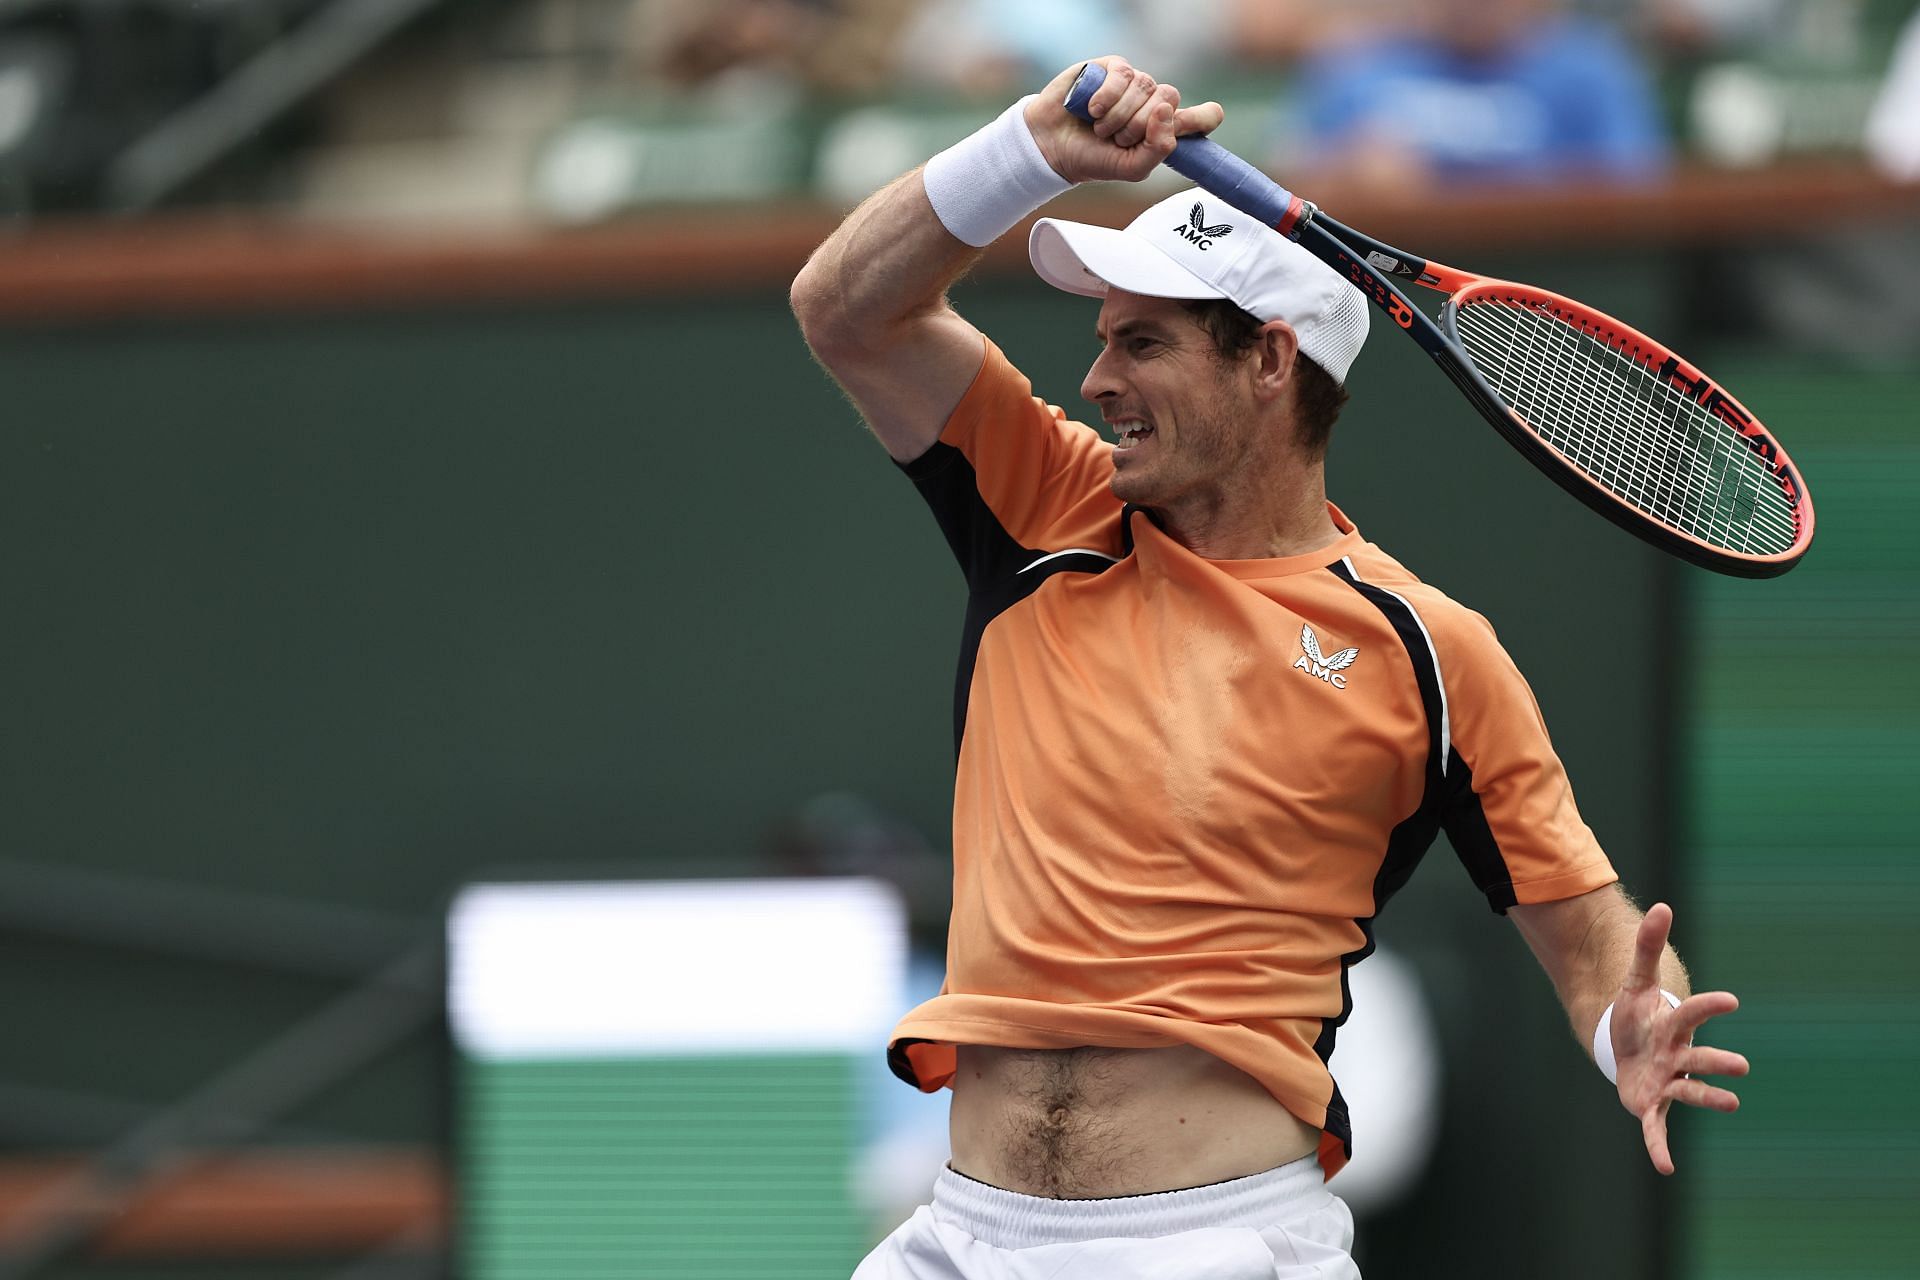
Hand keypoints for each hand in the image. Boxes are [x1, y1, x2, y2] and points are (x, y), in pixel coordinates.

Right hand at [1023, 56, 1223, 184]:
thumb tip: (1167, 111)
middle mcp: (1152, 102)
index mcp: (1163, 128)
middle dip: (1140, 126)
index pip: (1201, 117)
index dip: (1206, 117)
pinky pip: (1123, 76)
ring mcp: (1133, 84)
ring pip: (1145, 88)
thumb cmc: (1093, 158)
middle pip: (1169, 100)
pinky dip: (1106, 98)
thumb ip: (1158, 149)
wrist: (1052, 145)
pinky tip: (1092, 109)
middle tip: (1116, 139)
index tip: (1210, 118)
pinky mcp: (1112, 68)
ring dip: (1119, 116)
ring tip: (1099, 127)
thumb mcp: (1131, 168)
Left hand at [1610, 902, 1748, 1174]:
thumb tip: (1661, 905)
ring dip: (1706, 1098)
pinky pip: (1656, 1129)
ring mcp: (1666, 1082)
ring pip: (1688, 1091)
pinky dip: (1659, 1147)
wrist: (1624, 1046)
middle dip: (1717, 1062)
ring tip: (1732, 1104)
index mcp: (1673, 1025)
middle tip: (1742, 1067)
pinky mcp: (1650, 1106)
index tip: (1731, 1000)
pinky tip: (1665, 1169)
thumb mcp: (1634, 981)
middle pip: (1699, 1058)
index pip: (1691, 1013)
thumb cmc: (1636, 1014)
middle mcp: (1677, 1056)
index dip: (1707, 1006)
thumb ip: (1646, 947)